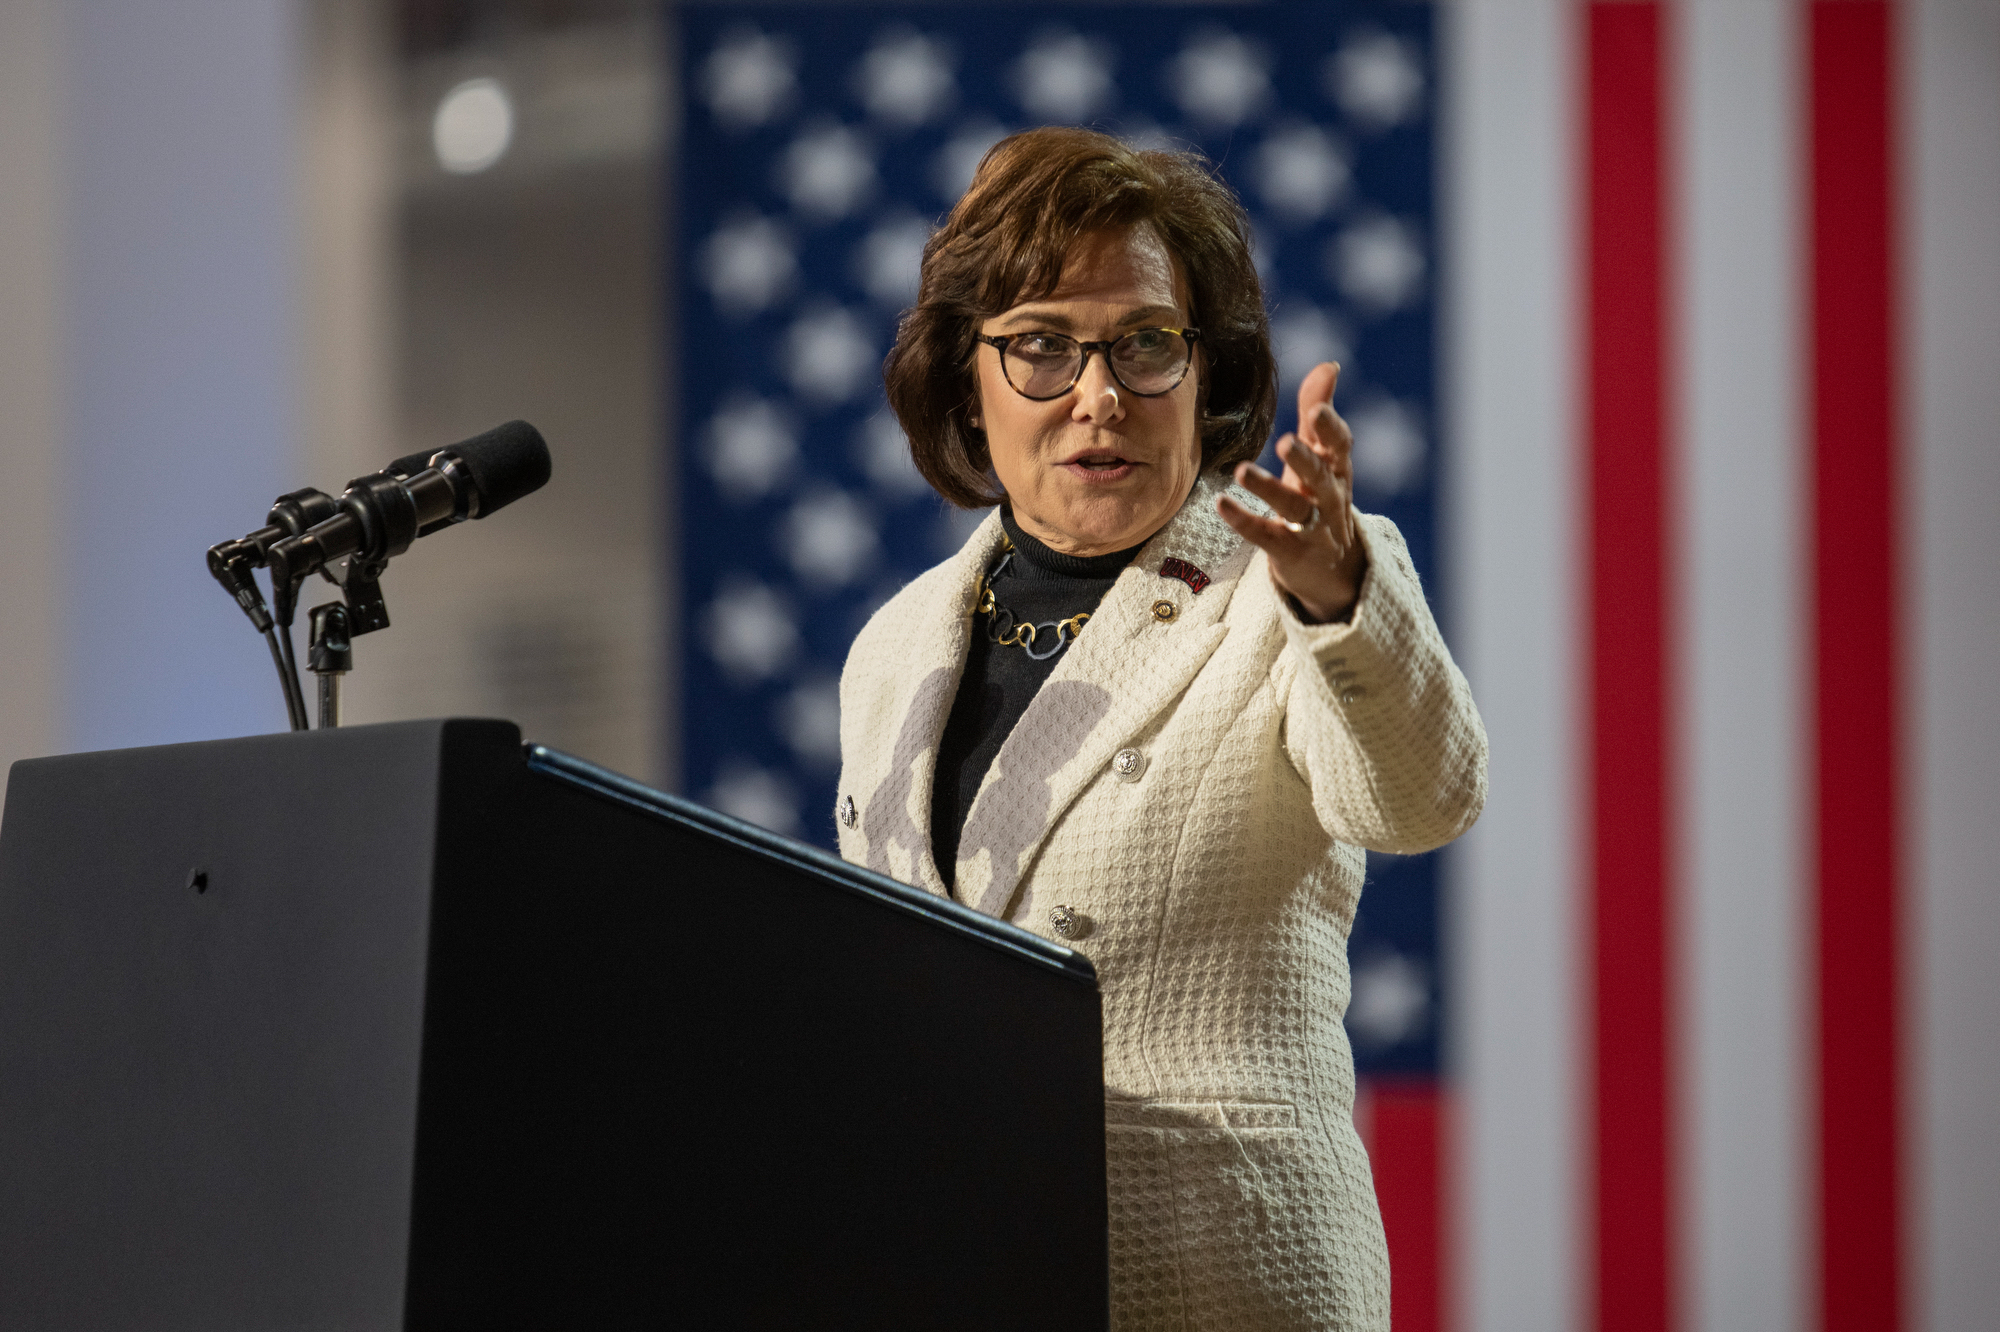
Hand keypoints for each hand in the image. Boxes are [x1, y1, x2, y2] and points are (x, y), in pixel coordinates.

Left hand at [1217, 362, 1366, 622]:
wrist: (1333, 569)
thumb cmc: (1321, 497)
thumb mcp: (1323, 457)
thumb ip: (1320, 410)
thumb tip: (1329, 365)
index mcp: (1338, 470)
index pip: (1340, 447)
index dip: (1330, 429)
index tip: (1317, 409)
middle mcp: (1330, 498)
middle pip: (1320, 478)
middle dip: (1304, 460)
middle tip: (1286, 442)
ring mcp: (1312, 528)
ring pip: (1293, 508)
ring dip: (1268, 489)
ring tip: (1241, 470)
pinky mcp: (1289, 551)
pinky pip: (1265, 536)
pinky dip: (1244, 521)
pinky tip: (1220, 504)